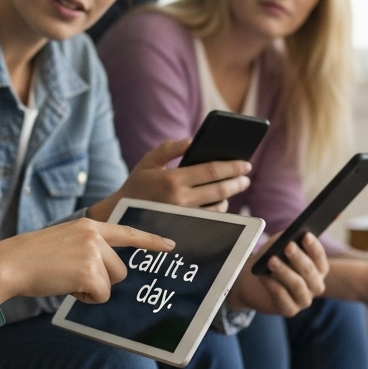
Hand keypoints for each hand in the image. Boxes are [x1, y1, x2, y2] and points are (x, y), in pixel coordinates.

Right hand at [0, 218, 174, 304]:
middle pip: (120, 269)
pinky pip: (100, 296)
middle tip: (72, 276)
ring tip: (65, 279)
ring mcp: (93, 252)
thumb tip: (106, 271)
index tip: (170, 246)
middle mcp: (94, 235)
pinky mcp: (89, 272)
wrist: (10, 262)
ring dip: (92, 289)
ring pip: (111, 283)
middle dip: (101, 279)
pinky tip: (65, 287)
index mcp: (88, 225)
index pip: (126, 232)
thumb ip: (87, 248)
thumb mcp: (64, 241)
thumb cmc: (32, 257)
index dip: (150, 241)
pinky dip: (84, 298)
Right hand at [86, 138, 249, 221]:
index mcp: (173, 179)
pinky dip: (218, 209)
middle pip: (220, 190)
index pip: (211, 171)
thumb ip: (170, 148)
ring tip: (232, 188)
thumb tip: (191, 140)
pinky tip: (219, 201)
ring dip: (228, 197)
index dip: (232, 167)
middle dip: (237, 182)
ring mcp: (184, 217)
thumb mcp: (148, 162)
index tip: (246, 164)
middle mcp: (181, 199)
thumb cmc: (137, 185)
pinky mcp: (185, 228)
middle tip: (246, 177)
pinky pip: (210, 219)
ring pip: (217, 207)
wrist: (121, 215)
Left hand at [228, 233, 328, 315]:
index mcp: (317, 268)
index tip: (305, 235)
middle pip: (310, 271)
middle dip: (298, 257)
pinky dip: (272, 284)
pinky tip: (263, 276)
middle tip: (287, 246)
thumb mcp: (278, 246)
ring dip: (284, 271)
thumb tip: (290, 238)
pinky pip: (282, 296)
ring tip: (271, 261)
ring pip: (297, 285)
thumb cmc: (269, 259)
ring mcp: (303, 299)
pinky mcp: (289, 309)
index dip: (313, 246)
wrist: (250, 281)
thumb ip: (285, 240)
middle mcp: (315, 285)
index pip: (319, 257)